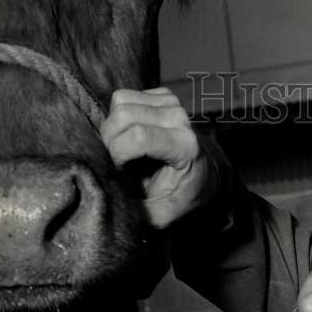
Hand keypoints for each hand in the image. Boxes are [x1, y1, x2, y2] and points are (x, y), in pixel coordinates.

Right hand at [101, 87, 217, 228]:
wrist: (205, 177)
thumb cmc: (181, 197)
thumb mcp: (159, 216)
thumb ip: (134, 210)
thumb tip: (105, 196)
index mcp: (184, 146)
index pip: (137, 137)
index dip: (119, 154)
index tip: (123, 172)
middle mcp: (179, 118)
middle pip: (123, 114)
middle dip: (111, 139)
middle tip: (121, 160)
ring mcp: (172, 103)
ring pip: (120, 101)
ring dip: (114, 126)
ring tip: (127, 147)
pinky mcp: (163, 95)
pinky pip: (125, 97)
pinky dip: (121, 116)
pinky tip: (134, 134)